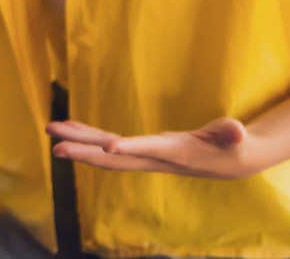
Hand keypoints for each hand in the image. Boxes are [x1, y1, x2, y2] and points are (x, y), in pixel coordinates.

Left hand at [46, 117, 267, 179]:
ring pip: (106, 152)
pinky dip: (89, 136)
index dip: (130, 149)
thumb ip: (232, 133)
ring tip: (51, 129)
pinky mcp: (142, 149)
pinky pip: (109, 144)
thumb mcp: (235, 138)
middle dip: (86, 153)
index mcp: (176, 153)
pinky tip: (71, 127)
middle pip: (115, 158)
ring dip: (79, 142)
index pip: (148, 151)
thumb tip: (238, 132)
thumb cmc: (232, 146)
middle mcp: (154, 158)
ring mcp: (145, 155)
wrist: (230, 162)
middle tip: (57, 147)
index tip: (107, 148)